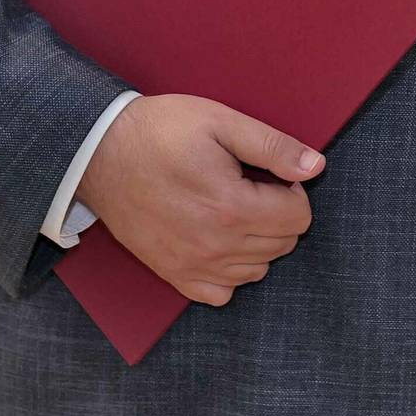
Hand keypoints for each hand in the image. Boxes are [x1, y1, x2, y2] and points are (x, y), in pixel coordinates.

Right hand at [74, 93, 323, 306]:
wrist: (99, 152)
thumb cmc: (161, 131)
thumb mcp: (221, 122)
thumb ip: (273, 147)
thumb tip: (316, 166)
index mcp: (232, 208)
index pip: (299, 218)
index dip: (294, 190)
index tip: (271, 174)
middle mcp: (216, 246)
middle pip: (283, 245)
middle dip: (280, 214)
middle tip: (252, 186)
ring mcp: (192, 266)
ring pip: (258, 269)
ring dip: (259, 241)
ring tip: (236, 208)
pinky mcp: (172, 274)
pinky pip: (222, 292)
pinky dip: (231, 271)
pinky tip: (221, 240)